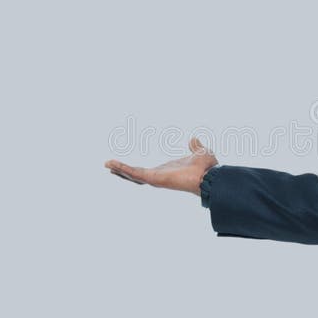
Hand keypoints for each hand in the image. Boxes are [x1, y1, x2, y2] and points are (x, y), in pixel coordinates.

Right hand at [104, 136, 218, 195]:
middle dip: (122, 171)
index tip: (125, 167)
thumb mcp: (199, 152)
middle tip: (110, 166)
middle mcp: (160, 176)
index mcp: (167, 171)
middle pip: (136, 175)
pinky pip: (135, 173)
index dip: (135, 170)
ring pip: (133, 175)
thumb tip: (193, 139)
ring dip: (119, 169)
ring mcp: (156, 178)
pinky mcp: (154, 178)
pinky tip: (112, 164)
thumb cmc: (207, 168)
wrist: (210, 175)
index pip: (147, 172)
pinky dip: (123, 168)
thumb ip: (195, 147)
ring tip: (106, 164)